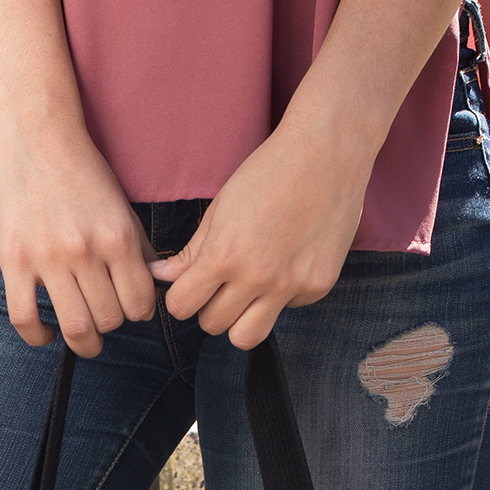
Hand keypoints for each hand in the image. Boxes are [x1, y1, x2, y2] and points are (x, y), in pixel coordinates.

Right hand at [0, 121, 157, 358]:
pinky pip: (25, 318)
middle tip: (104, 313)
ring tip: (84, 334)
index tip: (129, 307)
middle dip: (111, 324)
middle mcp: (85, 250)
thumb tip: (152, 290)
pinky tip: (47, 334)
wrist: (33, 134)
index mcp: (117, 237)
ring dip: (84, 340)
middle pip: (109, 320)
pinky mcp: (14, 260)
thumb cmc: (80, 170)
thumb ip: (138, 249)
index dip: (139, 313)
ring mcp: (48, 258)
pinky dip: (38, 337)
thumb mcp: (120, 205)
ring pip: (75, 327)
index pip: (140, 304)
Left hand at [150, 116, 372, 350]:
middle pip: (213, 326)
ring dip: (240, 320)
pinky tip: (289, 262)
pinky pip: (287, 310)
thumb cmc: (269, 172)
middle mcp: (256, 277)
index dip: (181, 298)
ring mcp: (289, 286)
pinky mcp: (317, 286)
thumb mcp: (221, 208)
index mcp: (224, 255)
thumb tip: (160, 277)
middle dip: (211, 308)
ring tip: (247, 293)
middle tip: (221, 285)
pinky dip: (283, 296)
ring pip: (247, 337)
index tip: (190, 287)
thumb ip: (191, 252)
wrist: (328, 151)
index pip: (182, 307)